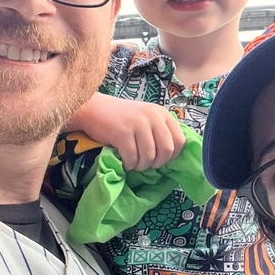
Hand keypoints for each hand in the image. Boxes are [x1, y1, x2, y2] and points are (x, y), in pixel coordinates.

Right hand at [68, 93, 186, 170]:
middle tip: (146, 163)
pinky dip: (129, 164)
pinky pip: (132, 158)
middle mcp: (153, 117)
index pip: (180, 140)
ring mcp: (137, 124)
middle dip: (157, 163)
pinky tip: (124, 161)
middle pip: (167, 150)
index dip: (173, 155)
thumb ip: (160, 130)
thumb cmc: (122, 117)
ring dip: (141, 165)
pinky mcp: (122, 133)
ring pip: (149, 157)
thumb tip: (172, 155)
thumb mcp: (146, 117)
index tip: (161, 159)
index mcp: (162, 113)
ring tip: (134, 162)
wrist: (94, 108)